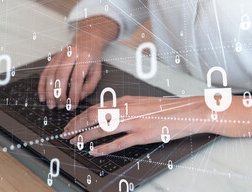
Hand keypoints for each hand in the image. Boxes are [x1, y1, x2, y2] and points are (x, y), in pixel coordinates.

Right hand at [38, 44, 101, 109]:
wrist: (86, 42)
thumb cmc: (92, 58)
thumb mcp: (97, 72)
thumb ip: (90, 86)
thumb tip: (78, 98)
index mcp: (84, 57)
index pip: (77, 78)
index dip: (74, 94)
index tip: (72, 105)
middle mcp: (71, 54)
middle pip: (61, 75)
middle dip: (59, 94)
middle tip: (60, 106)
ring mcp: (60, 55)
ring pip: (51, 74)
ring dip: (49, 92)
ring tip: (51, 104)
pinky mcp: (53, 59)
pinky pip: (45, 73)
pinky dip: (42, 86)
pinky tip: (43, 96)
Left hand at [62, 96, 211, 155]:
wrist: (186, 111)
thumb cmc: (164, 108)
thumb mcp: (140, 102)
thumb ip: (122, 107)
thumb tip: (105, 114)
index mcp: (124, 101)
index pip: (94, 108)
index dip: (79, 117)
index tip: (70, 123)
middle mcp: (126, 109)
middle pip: (93, 116)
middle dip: (76, 125)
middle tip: (66, 134)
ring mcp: (134, 122)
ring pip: (102, 128)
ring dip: (85, 136)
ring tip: (75, 142)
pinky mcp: (142, 135)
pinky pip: (119, 142)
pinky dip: (104, 148)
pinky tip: (95, 152)